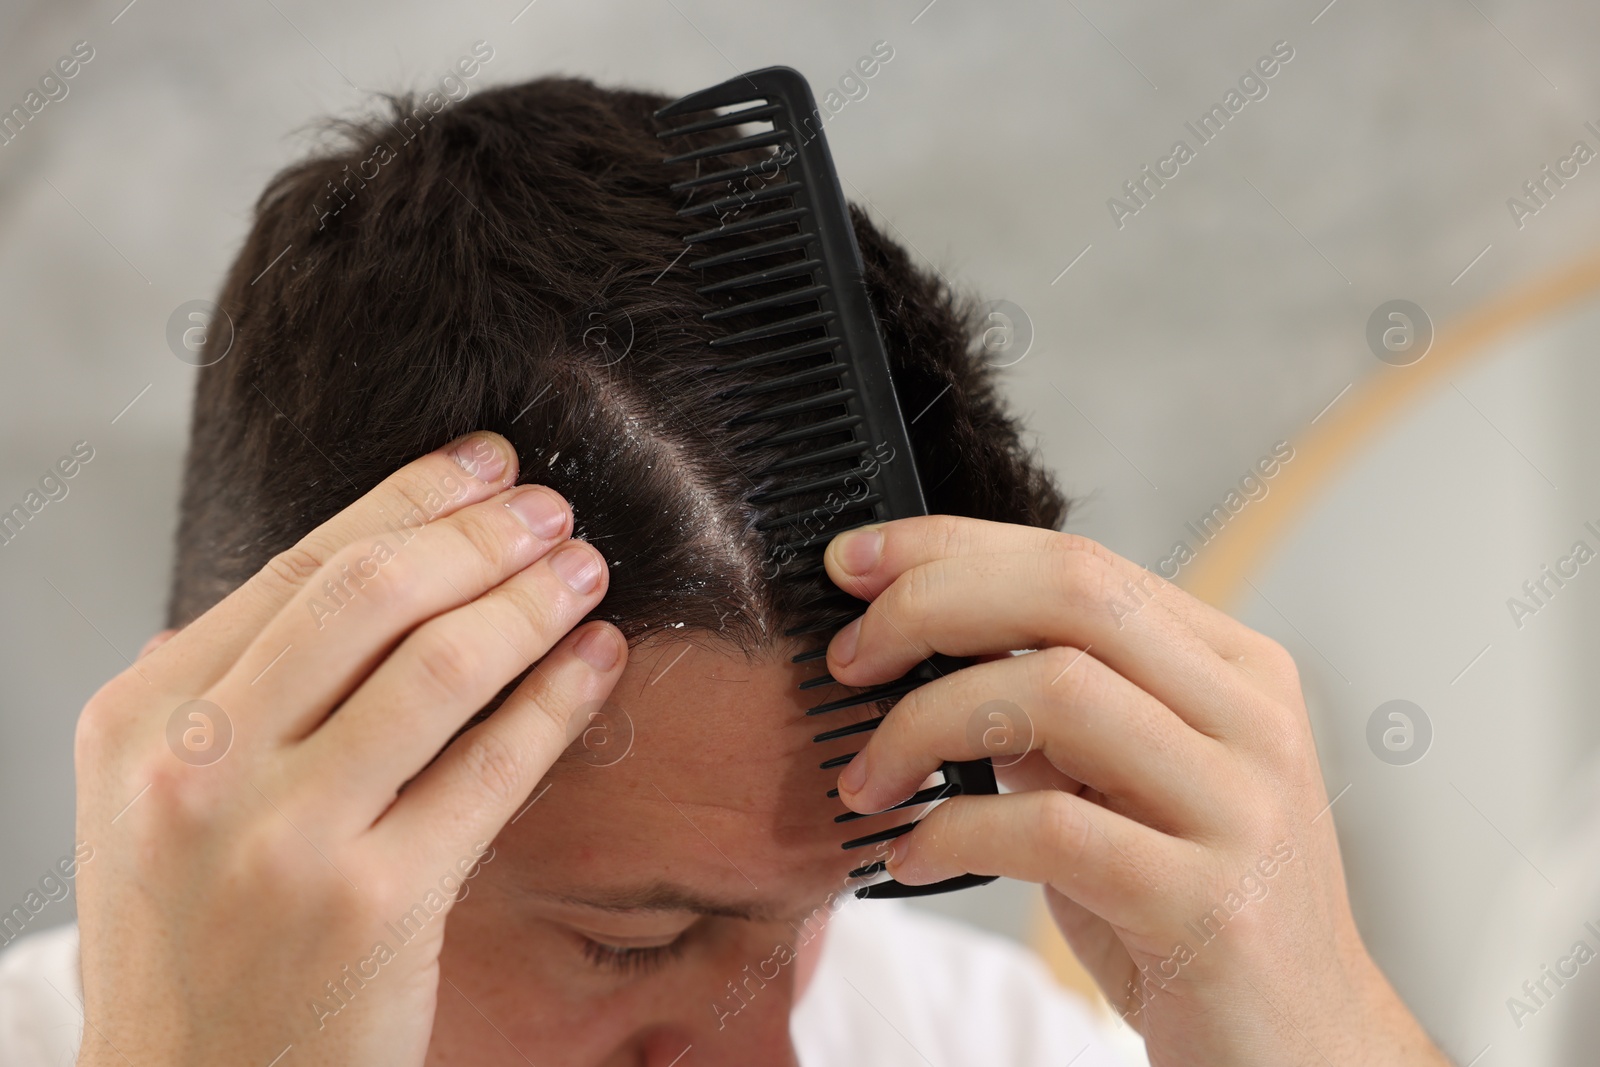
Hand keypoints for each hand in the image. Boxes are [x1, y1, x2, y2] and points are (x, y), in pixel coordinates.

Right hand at [73, 432, 626, 1066]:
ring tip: (584, 571)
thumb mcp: (163, 797)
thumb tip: (368, 571)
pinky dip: (557, 700)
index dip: (409, 498)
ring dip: (531, 601)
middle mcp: (200, 766)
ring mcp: (285, 837)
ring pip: (441, 667)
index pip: (298, 566)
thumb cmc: (191, 944)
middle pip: (372, 593)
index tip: (481, 464)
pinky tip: (598, 662)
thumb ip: (238, 687)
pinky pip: (490, 769)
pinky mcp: (374, 903)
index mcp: (143, 718)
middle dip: (481, 535)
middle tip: (550, 508)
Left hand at [823, 516, 1448, 1066]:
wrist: (1300, 1050)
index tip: (856, 563)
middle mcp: (1251, 719)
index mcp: (1234, 670)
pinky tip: (911, 856)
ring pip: (1056, 692)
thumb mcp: (1124, 785)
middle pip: (1071, 594)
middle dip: (931, 607)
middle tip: (850, 660)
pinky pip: (1050, 829)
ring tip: (867, 780)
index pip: (1079, 561)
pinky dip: (954, 831)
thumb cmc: (1191, 910)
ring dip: (924, 725)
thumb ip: (1051, 711)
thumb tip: (922, 642)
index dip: (952, 547)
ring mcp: (1243, 807)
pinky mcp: (1210, 904)